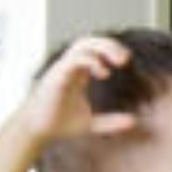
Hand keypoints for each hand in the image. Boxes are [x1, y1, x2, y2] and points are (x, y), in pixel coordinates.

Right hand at [23, 35, 138, 148]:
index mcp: (78, 73)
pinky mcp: (56, 77)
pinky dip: (91, 61)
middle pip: (88, 41)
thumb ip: (112, 121)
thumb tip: (134, 121)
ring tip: (118, 61)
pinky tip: (104, 73)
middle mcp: (70, 67)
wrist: (37, 130)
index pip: (93, 49)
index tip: (125, 59)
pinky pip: (73, 60)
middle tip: (125, 59)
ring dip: (103, 48)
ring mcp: (62, 70)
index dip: (110, 49)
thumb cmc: (59, 123)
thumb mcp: (92, 123)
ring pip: (81, 45)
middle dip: (109, 44)